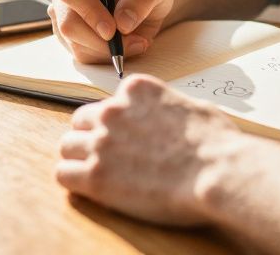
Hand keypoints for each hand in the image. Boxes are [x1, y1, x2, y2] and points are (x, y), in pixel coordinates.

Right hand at [47, 0, 174, 63]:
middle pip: (67, 22)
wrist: (144, 2)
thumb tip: (122, 23)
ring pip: (74, 42)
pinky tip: (123, 45)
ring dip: (107, 50)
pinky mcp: (67, 35)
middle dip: (99, 40)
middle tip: (131, 42)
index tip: (111, 30)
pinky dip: (105, 56)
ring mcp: (62, 12)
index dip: (88, 11)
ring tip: (136, 41)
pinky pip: (81, 54)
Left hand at [55, 75, 241, 225]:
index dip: (119, 122)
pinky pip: (64, 174)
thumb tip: (171, 115)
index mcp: (136, 90)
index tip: (129, 136)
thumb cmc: (216, 143)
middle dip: (92, 136)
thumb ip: (169, 107)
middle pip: (81, 120)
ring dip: (79, 158)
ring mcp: (101, 142)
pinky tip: (91, 188)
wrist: (216, 172)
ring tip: (98, 173)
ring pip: (67, 145)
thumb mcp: (193, 108)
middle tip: (110, 156)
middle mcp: (113, 111)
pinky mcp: (95, 176)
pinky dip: (74, 181)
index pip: (111, 101)